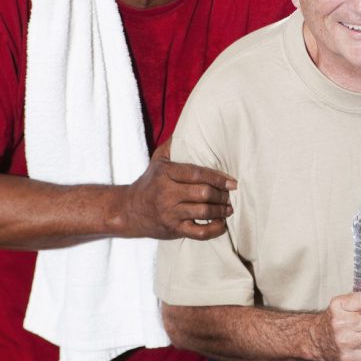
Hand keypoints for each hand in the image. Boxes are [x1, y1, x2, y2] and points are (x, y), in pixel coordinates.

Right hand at [118, 141, 236, 239]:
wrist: (129, 211)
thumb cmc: (149, 182)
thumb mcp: (157, 160)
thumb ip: (173, 146)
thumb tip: (190, 127)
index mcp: (166, 174)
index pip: (197, 174)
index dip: (218, 177)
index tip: (232, 182)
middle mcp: (167, 194)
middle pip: (203, 193)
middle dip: (221, 195)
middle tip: (230, 195)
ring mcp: (171, 213)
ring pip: (203, 212)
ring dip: (221, 210)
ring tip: (229, 208)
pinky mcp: (174, 229)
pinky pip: (199, 233)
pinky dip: (214, 230)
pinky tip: (221, 224)